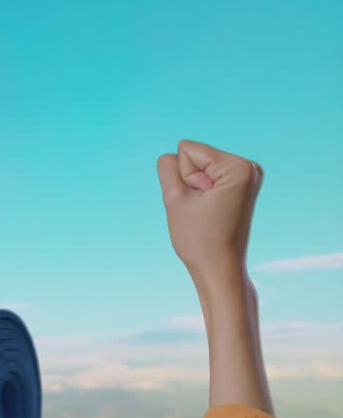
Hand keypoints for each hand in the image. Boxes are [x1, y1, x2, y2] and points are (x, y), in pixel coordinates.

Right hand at [157, 140, 263, 280]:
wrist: (219, 268)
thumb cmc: (198, 238)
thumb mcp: (173, 198)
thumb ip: (167, 168)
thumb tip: (172, 155)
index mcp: (238, 166)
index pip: (186, 150)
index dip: (184, 178)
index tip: (199, 203)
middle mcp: (249, 166)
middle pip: (195, 156)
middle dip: (191, 183)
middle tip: (202, 210)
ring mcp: (248, 175)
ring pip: (200, 167)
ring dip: (196, 190)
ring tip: (208, 212)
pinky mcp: (242, 185)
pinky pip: (208, 177)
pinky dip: (204, 193)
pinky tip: (212, 212)